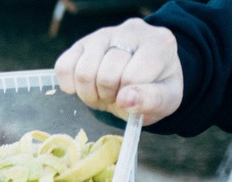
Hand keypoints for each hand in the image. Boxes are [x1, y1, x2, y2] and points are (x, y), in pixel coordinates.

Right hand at [54, 18, 183, 123]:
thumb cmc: (154, 87)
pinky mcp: (81, 43)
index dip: (130, 96)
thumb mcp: (167, 100)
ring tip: (103, 93)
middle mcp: (131, 31)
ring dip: (89, 93)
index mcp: (159, 43)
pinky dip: (70, 85)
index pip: (133, 76)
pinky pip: (64, 66)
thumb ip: (153, 100)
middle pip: (107, 75)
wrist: (141, 75)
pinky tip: (85, 86)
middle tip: (117, 96)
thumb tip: (126, 99)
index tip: (134, 97)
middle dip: (109, 95)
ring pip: (84, 71)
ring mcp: (104, 34)